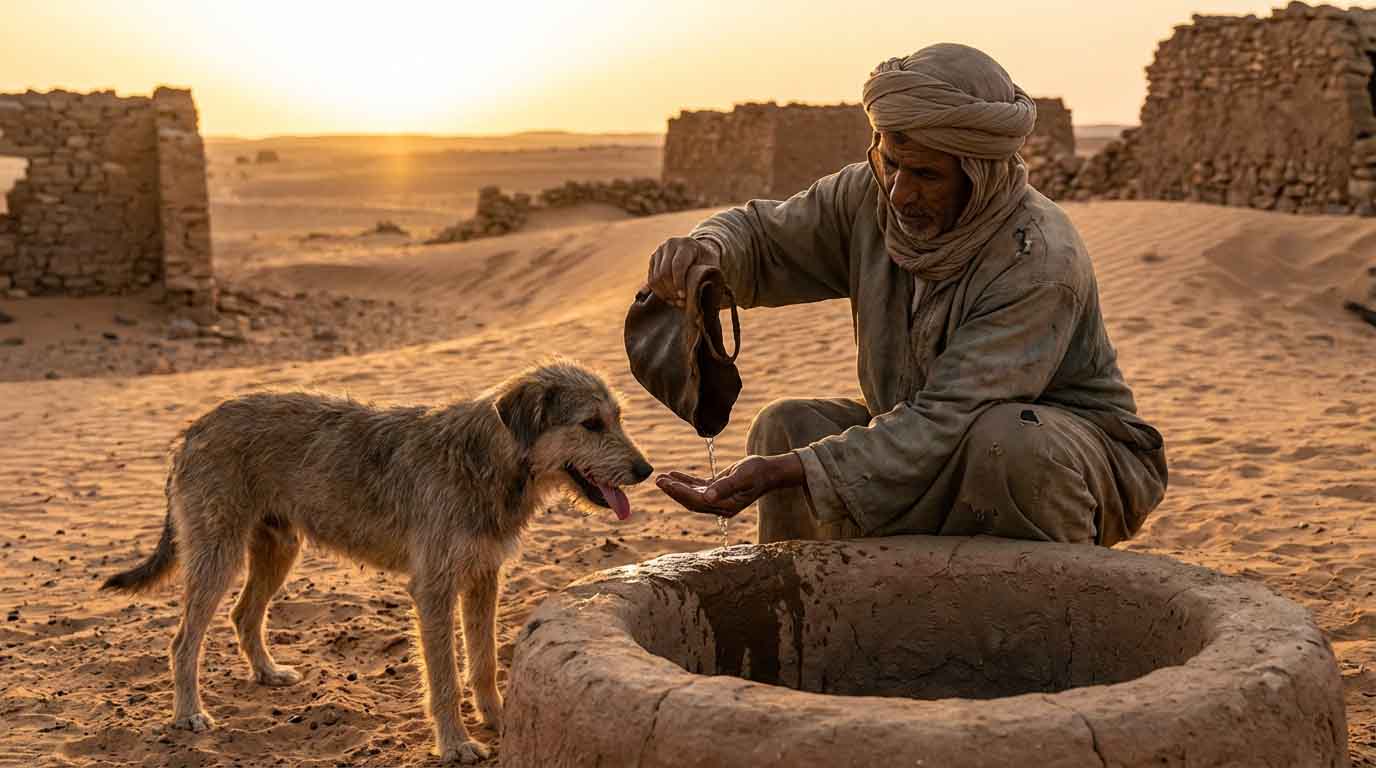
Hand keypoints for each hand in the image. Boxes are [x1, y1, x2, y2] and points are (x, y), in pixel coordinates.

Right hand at [647, 236, 720, 306]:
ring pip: (655, 277)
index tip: (683, 297)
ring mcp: (660, 251)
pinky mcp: (653, 259)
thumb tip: (703, 293)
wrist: (699, 250)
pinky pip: (651, 279)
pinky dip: (658, 291)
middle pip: (664, 273)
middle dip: (671, 291)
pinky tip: (669, 298)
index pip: (677, 266)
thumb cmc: (707, 261)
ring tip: (675, 302)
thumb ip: (708, 277)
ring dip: (664, 293)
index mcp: (687, 244)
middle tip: (680, 303)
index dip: (679, 284)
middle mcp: (670, 245)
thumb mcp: (712, 266)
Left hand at [656, 454, 803, 517]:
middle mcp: (719, 506)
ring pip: (692, 494)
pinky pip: (698, 487)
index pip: (697, 501)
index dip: (681, 492)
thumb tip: (707, 497)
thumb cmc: (757, 473)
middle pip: (691, 500)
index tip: (667, 483)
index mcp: (725, 506)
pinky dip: (686, 481)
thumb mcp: (742, 477)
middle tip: (658, 480)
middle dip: (674, 491)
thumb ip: (725, 487)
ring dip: (677, 487)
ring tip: (661, 478)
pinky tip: (674, 474)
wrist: (769, 472)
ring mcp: (718, 499)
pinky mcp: (717, 490)